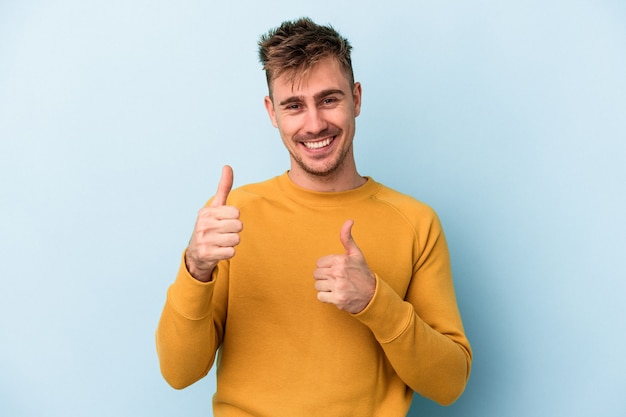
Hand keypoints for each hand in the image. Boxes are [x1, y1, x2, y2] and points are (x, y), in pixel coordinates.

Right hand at [185, 165, 242, 281]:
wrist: (196, 253)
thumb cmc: (210, 227)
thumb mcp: (215, 207)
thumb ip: (223, 188)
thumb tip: (228, 166)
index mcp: (206, 212)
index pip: (236, 213)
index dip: (234, 218)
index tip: (224, 221)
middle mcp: (204, 225)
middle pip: (238, 226)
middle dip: (234, 230)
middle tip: (223, 233)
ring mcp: (204, 240)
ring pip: (236, 239)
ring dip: (232, 242)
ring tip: (221, 242)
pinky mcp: (207, 254)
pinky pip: (231, 252)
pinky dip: (228, 253)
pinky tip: (219, 251)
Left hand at [313, 220, 375, 313]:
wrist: (373, 295)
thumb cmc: (362, 273)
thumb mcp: (356, 254)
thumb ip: (347, 238)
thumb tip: (349, 220)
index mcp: (340, 260)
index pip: (319, 263)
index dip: (326, 267)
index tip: (335, 270)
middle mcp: (338, 272)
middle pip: (316, 274)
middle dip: (324, 277)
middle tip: (336, 280)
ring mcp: (338, 286)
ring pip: (317, 286)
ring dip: (325, 288)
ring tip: (336, 287)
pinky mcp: (337, 299)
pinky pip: (320, 297)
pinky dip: (326, 298)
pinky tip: (336, 295)